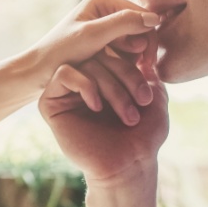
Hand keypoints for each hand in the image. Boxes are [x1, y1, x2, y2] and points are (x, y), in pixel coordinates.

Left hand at [21, 0, 163, 121]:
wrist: (39, 71)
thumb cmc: (61, 52)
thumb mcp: (93, 36)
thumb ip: (123, 24)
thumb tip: (155, 18)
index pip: (141, 14)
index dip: (149, 37)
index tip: (147, 64)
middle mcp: (106, 8)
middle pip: (140, 26)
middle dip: (144, 49)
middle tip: (144, 73)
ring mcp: (106, 25)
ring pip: (135, 40)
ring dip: (137, 58)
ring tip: (134, 76)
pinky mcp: (105, 41)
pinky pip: (126, 50)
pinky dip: (129, 62)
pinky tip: (125, 75)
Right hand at [39, 31, 169, 185]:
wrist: (127, 167)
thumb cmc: (143, 137)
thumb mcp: (155, 96)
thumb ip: (147, 69)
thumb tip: (142, 39)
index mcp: (107, 77)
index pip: (116, 50)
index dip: (135, 64)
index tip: (151, 92)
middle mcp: (86, 81)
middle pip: (102, 54)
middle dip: (127, 76)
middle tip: (143, 102)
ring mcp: (68, 92)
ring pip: (87, 63)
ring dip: (113, 87)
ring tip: (129, 115)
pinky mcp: (52, 104)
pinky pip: (64, 74)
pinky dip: (85, 84)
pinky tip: (97, 107)